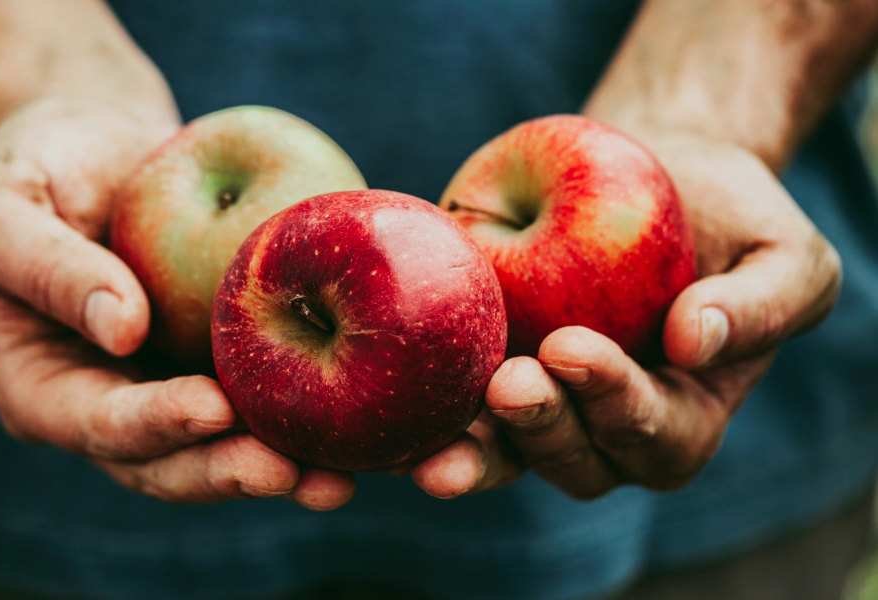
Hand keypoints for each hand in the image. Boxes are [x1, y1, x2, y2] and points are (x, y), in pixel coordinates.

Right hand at [0, 96, 354, 509]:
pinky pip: (265, 397)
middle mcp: (109, 406)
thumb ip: (46, 268)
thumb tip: (122, 329)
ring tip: (338, 479)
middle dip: (228, 471)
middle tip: (291, 472)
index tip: (210, 407)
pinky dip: (308, 418)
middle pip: (168, 463)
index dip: (153, 424)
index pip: (96, 423)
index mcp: (42, 390)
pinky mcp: (222, 364)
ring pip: (224, 449)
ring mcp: (169, 391)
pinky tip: (360, 423)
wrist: (96, 144)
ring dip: (280, 468)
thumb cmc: (31, 167)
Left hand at [408, 131, 840, 498]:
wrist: (647, 170)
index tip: (573, 349)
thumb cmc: (727, 216)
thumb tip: (694, 343)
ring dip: (474, 449)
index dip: (615, 402)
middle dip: (540, 428)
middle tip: (508, 382)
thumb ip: (763, 305)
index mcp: (682, 416)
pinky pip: (451, 409)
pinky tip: (392, 410)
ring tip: (440, 436)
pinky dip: (423, 414)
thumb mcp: (782, 252)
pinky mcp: (482, 370)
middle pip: (575, 460)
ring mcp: (540, 406)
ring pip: (506, 454)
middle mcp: (605, 427)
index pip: (654, 433)